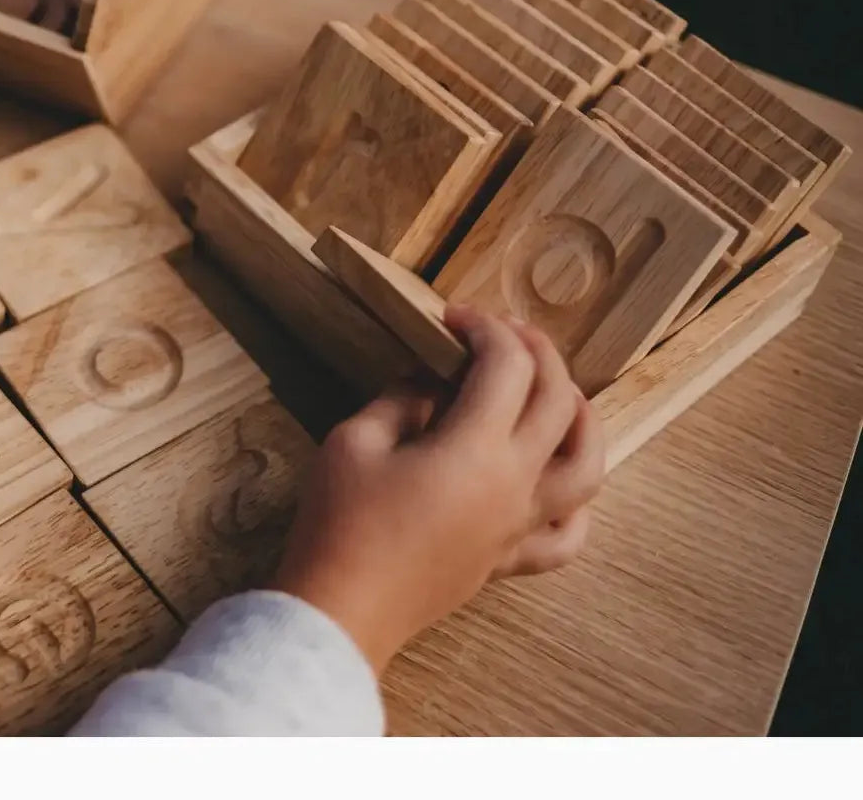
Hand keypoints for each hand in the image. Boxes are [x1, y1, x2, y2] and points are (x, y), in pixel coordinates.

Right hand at [272, 305, 604, 673]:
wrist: (339, 608)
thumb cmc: (340, 522)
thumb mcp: (356, 440)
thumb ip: (402, 398)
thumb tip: (430, 380)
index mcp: (476, 449)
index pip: (506, 366)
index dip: (484, 328)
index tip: (452, 319)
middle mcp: (514, 485)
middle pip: (558, 401)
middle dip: (535, 352)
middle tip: (498, 334)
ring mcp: (517, 526)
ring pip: (587, 466)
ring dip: (582, 418)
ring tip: (558, 394)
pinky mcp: (507, 560)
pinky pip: (567, 536)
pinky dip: (576, 505)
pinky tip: (556, 484)